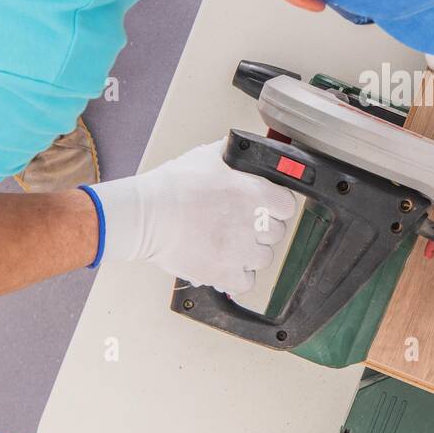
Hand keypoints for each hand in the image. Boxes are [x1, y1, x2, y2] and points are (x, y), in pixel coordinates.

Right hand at [87, 141, 296, 294]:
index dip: (275, 207)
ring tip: (230, 244)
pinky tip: (225, 264)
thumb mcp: (209, 156)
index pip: (287, 205)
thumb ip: (234, 154)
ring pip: (264, 258)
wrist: (146, 215)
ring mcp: (241, 251)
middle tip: (240, 225)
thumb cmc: (173, 185)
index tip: (264, 208)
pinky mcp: (225, 274)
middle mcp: (254, 223)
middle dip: (261, 229)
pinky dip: (237, 277)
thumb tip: (245, 150)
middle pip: (276, 233)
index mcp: (256, 193)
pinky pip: (246, 282)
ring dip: (250, 253)